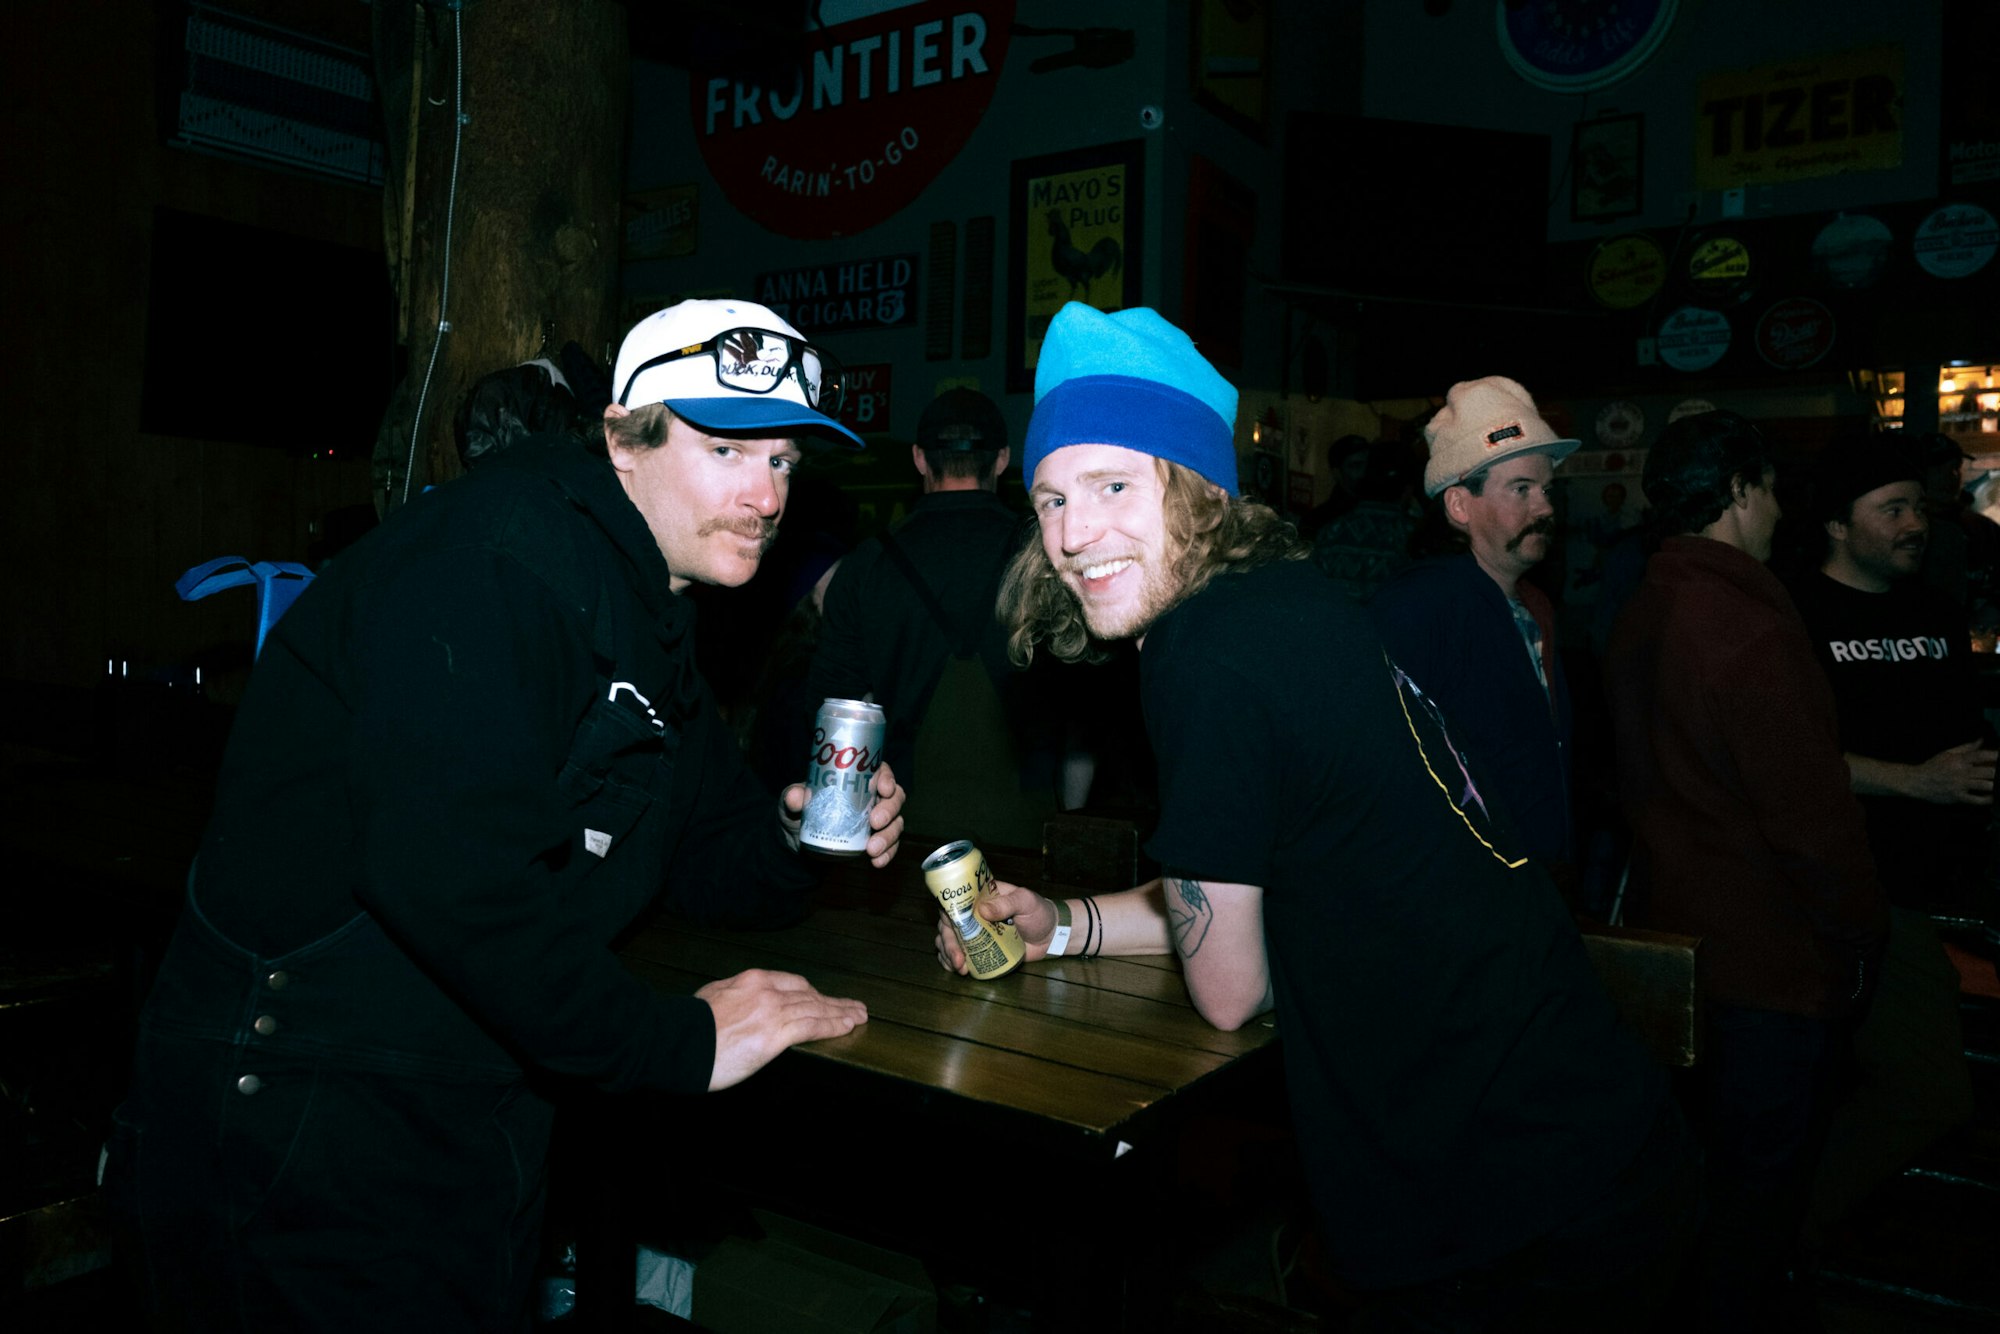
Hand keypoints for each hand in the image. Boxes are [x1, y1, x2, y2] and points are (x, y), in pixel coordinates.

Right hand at [696, 968, 866, 1091]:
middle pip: (809, 994)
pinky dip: (834, 1025)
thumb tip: (742, 1006)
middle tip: (854, 1006)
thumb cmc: (687, 1027)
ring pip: (816, 1008)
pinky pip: (813, 1027)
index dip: (812, 992)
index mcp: (751, 980)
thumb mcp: (712, 997)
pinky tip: (847, 1026)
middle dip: (833, 1001)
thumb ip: (734, 997)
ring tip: (858, 1016)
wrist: (676, 1042)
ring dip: (841, 1013)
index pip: (792, 983)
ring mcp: (773, 1011)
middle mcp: (767, 991)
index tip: (822, 998)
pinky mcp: (775, 1035)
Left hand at [780, 762, 905, 867]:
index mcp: (858, 780)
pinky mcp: (876, 840)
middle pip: (895, 797)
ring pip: (896, 823)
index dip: (887, 777)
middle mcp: (872, 797)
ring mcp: (877, 820)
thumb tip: (795, 797)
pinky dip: (888, 854)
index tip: (883, 788)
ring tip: (872, 849)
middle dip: (890, 809)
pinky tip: (877, 862)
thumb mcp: (792, 802)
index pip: (880, 771)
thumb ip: (793, 797)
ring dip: (889, 836)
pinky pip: (891, 846)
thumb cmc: (800, 811)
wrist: (800, 842)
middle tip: (875, 822)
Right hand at [935, 879, 1056, 973]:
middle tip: (958, 958)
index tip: (949, 927)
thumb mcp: (1026, 902)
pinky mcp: (980, 950)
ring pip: (947, 940)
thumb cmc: (1039, 913)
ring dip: (948, 954)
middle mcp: (972, 914)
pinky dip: (951, 962)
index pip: (955, 901)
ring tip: (960, 967)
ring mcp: (974, 934)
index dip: (947, 913)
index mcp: (981, 897)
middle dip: (948, 943)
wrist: (1050, 936)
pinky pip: (959, 954)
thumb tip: (982, 910)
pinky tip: (956, 969)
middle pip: (947, 925)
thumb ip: (1007, 903)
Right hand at [1906, 741, 1997, 805]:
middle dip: (1999, 773)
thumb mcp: (1947, 753)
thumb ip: (1966, 747)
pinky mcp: (1957, 797)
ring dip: (1995, 785)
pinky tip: (1992, 797)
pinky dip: (1987, 799)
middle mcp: (1960, 772)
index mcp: (1958, 759)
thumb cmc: (1933, 766)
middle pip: (1988, 772)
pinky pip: (1976, 800)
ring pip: (1985, 786)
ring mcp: (1959, 785)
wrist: (1916, 782)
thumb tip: (1981, 740)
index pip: (1981, 755)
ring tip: (1998, 784)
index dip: (1995, 755)